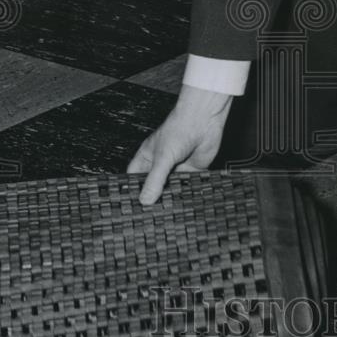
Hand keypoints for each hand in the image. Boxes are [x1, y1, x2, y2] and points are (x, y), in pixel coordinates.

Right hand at [128, 85, 233, 205]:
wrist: (204, 120)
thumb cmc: (179, 128)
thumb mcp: (163, 156)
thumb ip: (155, 179)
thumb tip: (145, 199)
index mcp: (148, 158)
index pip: (135, 179)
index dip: (134, 192)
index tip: (132, 209)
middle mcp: (161, 164)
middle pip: (154, 187)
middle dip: (154, 199)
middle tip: (151, 217)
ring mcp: (177, 168)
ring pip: (171, 189)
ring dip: (172, 198)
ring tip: (168, 214)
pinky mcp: (193, 171)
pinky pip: (188, 187)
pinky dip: (188, 194)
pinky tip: (186, 203)